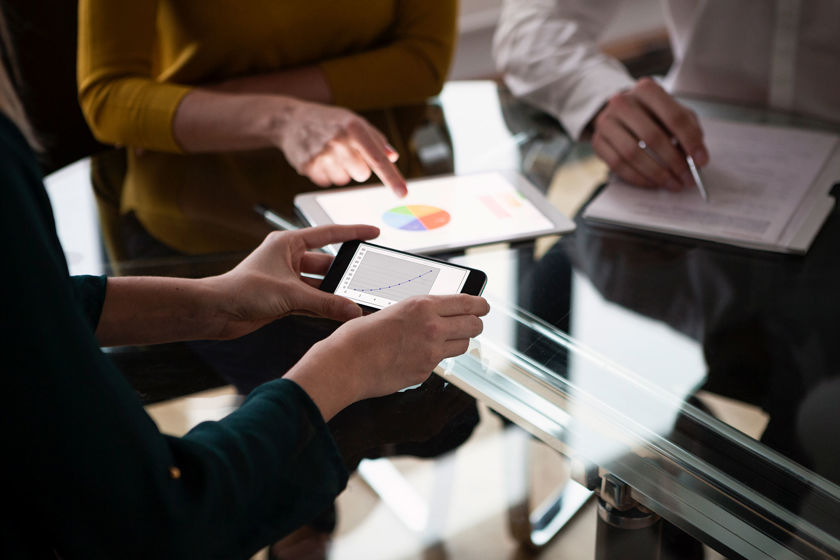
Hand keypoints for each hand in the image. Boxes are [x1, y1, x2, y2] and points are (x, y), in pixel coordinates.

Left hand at [205, 224, 379, 339]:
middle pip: (326, 263)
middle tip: (367, 276)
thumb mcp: (290, 295)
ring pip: (319, 284)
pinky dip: (324, 306)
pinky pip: (311, 299)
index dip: (353, 233)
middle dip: (345, 271)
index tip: (374, 232)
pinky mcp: (283, 298)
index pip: (328, 234)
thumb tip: (353, 310)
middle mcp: (288, 258)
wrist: (216, 311)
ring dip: (334, 293)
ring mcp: (286, 279)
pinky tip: (339, 312)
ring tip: (356, 299)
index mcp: (288, 243)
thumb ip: (325, 303)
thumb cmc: (243, 291)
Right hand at [274, 99, 407, 196]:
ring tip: (329, 152)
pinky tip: (319, 158)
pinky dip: (326, 173)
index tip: (403, 193)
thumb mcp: (354, 121)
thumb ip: (376, 138)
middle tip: (345, 151)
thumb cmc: (328, 121)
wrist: (291, 120)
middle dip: (358, 166)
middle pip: (362, 174)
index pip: (377, 158)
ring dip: (341, 170)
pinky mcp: (308, 166)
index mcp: (354, 127)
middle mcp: (338, 140)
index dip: (392, 178)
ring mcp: (321, 154)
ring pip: (345, 180)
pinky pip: (328, 182)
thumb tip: (392, 157)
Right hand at [285, 294, 490, 419]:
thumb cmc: (359, 335)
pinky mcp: (425, 372)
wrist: (345, 364)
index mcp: (423, 305)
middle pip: (473, 325)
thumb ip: (418, 312)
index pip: (467, 302)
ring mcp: (431, 352)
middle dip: (474, 324)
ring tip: (444, 340)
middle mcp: (432, 327)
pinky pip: (440, 363)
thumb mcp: (392, 310)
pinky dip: (434, 358)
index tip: (483, 306)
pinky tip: (418, 355)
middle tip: (470, 324)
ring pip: (463, 346)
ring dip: (458, 342)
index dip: (480, 304)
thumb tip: (433, 314)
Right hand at [590, 78, 708, 189]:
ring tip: (673, 183)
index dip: (690, 141)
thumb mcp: (672, 112)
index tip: (701, 160)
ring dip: (657, 173)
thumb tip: (697, 158)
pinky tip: (653, 182)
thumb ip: (688, 130)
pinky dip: (639, 178)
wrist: (617, 113)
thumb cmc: (650, 113)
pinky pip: (618, 165)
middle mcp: (623, 103)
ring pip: (633, 154)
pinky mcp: (598, 142)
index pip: (674, 117)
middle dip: (674, 162)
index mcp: (647, 90)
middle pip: (652, 137)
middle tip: (687, 178)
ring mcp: (606, 122)